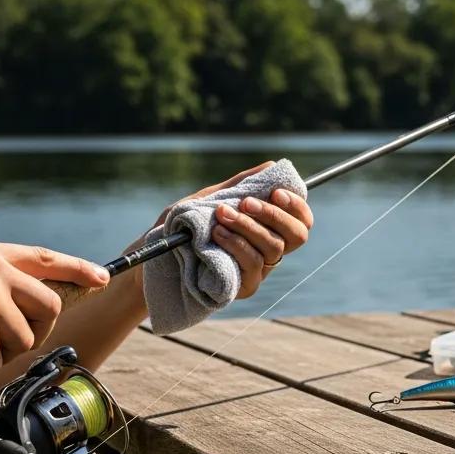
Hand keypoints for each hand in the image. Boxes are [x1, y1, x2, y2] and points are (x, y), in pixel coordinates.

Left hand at [155, 162, 313, 300]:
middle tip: (246, 202)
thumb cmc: (182, 226)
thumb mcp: (210, 199)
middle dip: (274, 214)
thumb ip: (240, 185)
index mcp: (267, 230)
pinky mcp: (243, 287)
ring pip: (274, 248)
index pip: (301, 221)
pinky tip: (217, 234)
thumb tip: (271, 166)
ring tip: (221, 214)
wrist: (153, 256)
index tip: (275, 191)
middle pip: (297, 236)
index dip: (296, 205)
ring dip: (248, 226)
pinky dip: (237, 244)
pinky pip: (253, 265)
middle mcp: (268, 252)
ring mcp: (258, 272)